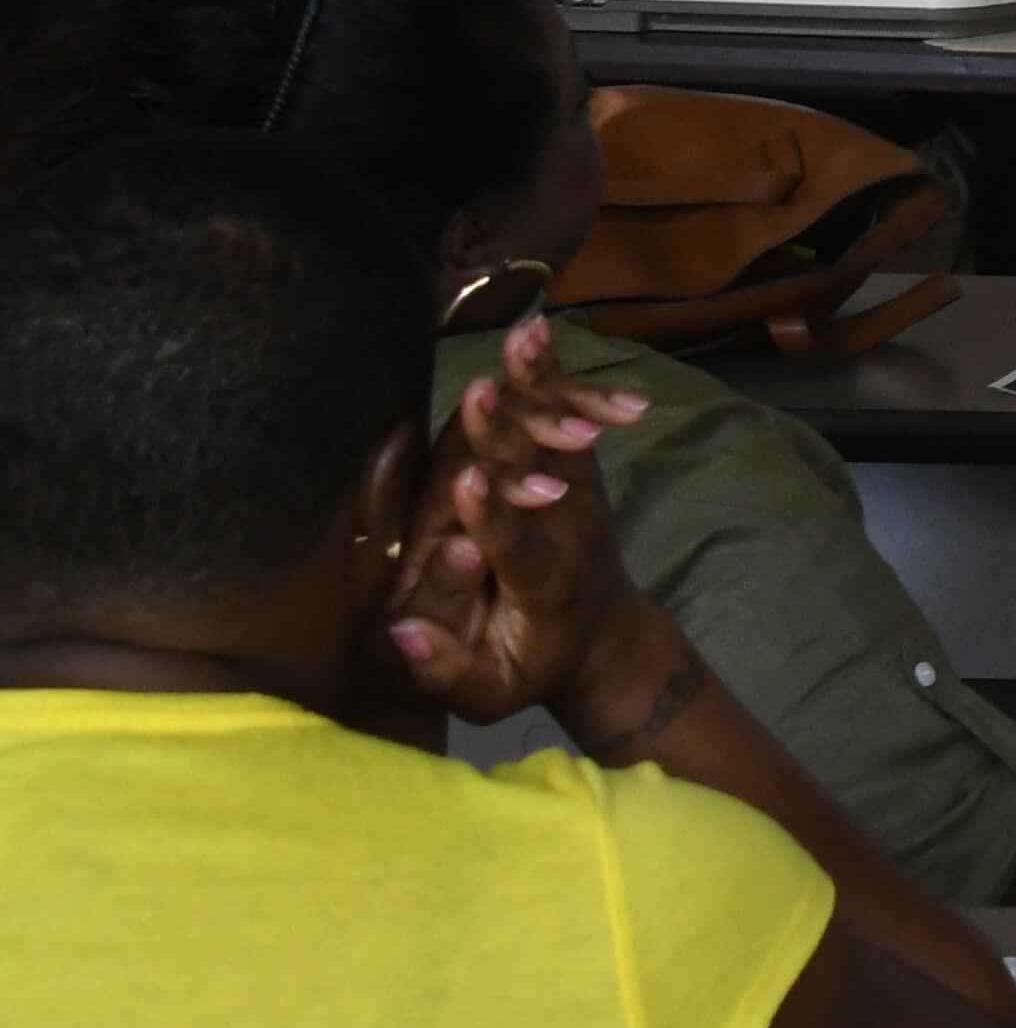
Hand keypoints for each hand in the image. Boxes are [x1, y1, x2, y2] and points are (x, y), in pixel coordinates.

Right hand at [380, 319, 652, 727]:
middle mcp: (567, 530)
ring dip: (540, 385)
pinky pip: (567, 416)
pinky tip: (536, 331)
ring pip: (554, 434)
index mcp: (543, 585)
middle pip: (536, 477)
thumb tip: (399, 635)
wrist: (604, 637)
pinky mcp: (579, 473)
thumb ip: (449, 672)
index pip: (515, 548)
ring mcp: (578, 496)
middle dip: (507, 436)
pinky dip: (553, 374)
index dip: (492, 516)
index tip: (468, 484)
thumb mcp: (495, 696)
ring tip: (525, 337)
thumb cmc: (533, 669)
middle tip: (483, 394)